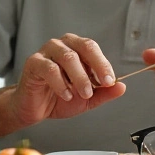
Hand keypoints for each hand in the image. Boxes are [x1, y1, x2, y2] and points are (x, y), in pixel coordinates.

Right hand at [10, 33, 124, 126]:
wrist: (35, 109)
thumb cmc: (59, 98)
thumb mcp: (87, 98)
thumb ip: (103, 92)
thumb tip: (121, 87)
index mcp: (76, 48)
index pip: (93, 49)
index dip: (103, 64)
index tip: (111, 81)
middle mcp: (62, 45)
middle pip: (83, 47)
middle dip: (96, 66)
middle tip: (102, 84)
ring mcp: (46, 52)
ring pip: (68, 57)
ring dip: (79, 77)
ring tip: (84, 93)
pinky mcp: (33, 63)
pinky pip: (49, 68)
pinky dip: (61, 83)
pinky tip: (67, 95)